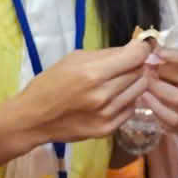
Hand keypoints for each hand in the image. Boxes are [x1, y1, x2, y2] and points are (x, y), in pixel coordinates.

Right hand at [18, 41, 151, 142]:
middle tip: (125, 64)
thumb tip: (134, 48)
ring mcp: (107, 115)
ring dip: (133, 82)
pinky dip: (126, 100)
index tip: (141, 46)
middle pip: (139, 73)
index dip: (143, 48)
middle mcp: (104, 95)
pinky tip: (112, 98)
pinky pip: (131, 108)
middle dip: (136, 65)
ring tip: (117, 81)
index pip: (136, 57)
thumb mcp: (74, 59)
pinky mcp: (108, 130)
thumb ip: (106, 54)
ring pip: (139, 91)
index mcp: (93, 73)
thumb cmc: (50, 83)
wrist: (34, 119)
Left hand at [140, 48, 177, 137]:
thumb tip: (152, 43)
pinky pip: (175, 120)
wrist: (166, 107)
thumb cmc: (170, 79)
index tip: (157, 52)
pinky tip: (145, 98)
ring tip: (144, 82)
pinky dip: (158, 108)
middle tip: (146, 67)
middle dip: (166, 71)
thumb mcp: (172, 64)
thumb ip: (166, 54)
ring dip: (160, 88)